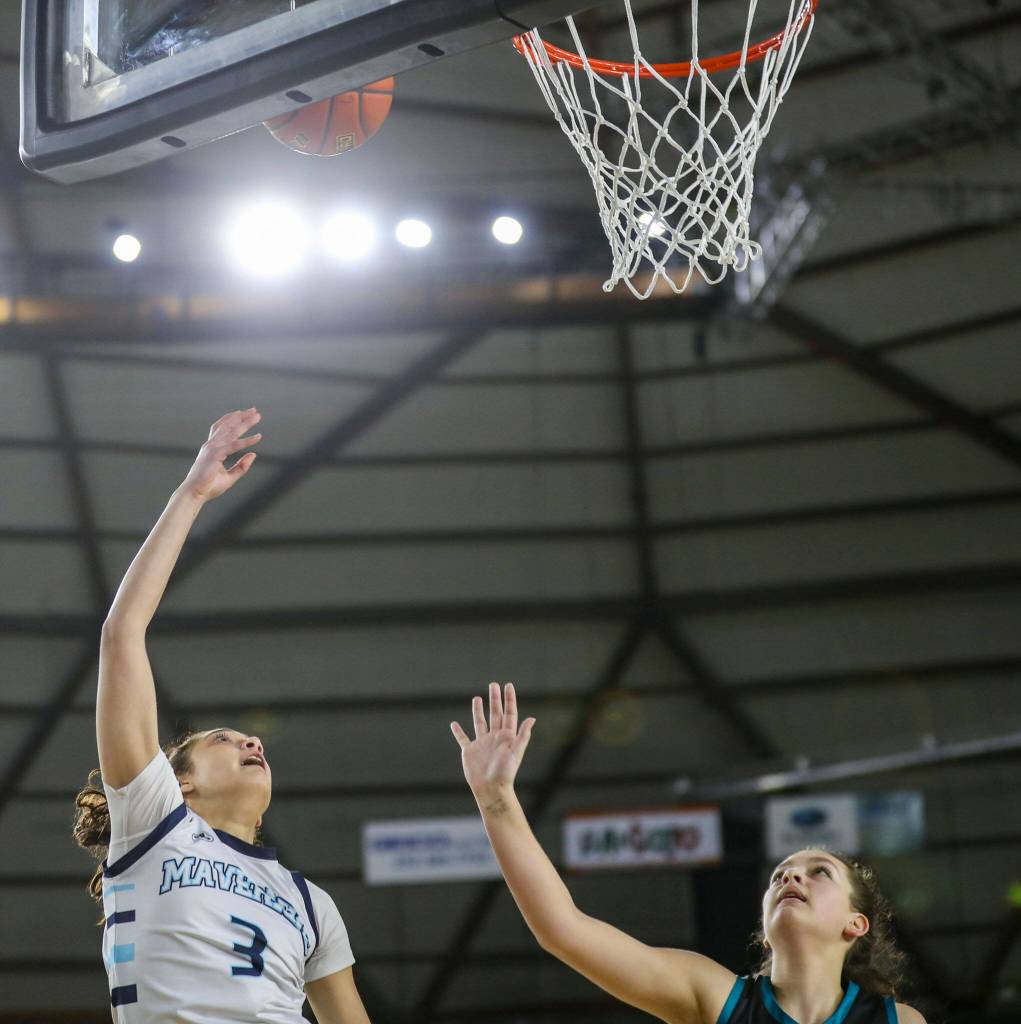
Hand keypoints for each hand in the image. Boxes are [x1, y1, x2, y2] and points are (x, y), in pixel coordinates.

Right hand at [181, 408, 261, 501]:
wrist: (195, 494)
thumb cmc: (209, 486)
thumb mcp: (230, 476)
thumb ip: (242, 466)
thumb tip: (254, 454)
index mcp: (212, 448)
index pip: (222, 429)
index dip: (232, 419)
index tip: (243, 412)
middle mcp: (211, 445)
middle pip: (228, 426)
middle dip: (242, 417)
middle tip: (255, 410)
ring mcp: (212, 448)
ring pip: (232, 432)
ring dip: (246, 423)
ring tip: (257, 416)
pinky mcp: (215, 455)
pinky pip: (234, 445)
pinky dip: (247, 440)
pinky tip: (258, 436)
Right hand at [451, 682, 534, 799]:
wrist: (491, 789)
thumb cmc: (505, 772)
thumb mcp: (516, 752)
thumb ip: (522, 735)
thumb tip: (532, 718)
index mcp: (506, 736)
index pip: (509, 713)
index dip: (509, 699)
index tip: (508, 685)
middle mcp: (494, 737)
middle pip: (495, 713)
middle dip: (495, 699)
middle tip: (493, 684)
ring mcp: (482, 743)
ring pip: (479, 722)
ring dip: (478, 711)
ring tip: (477, 698)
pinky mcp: (470, 751)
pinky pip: (463, 738)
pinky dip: (458, 732)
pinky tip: (454, 724)